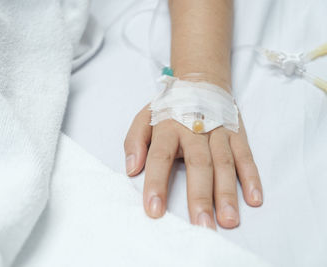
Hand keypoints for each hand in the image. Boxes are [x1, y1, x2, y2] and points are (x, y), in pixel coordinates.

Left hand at [124, 104, 262, 228]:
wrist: (200, 80)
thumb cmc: (169, 108)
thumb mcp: (144, 117)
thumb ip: (134, 141)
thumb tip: (131, 169)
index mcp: (168, 127)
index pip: (160, 157)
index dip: (157, 183)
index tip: (154, 210)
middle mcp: (195, 129)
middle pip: (198, 164)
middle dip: (200, 197)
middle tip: (201, 225)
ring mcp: (219, 132)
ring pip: (224, 164)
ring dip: (227, 193)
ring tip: (228, 220)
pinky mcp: (237, 133)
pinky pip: (245, 156)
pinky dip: (252, 177)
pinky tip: (254, 199)